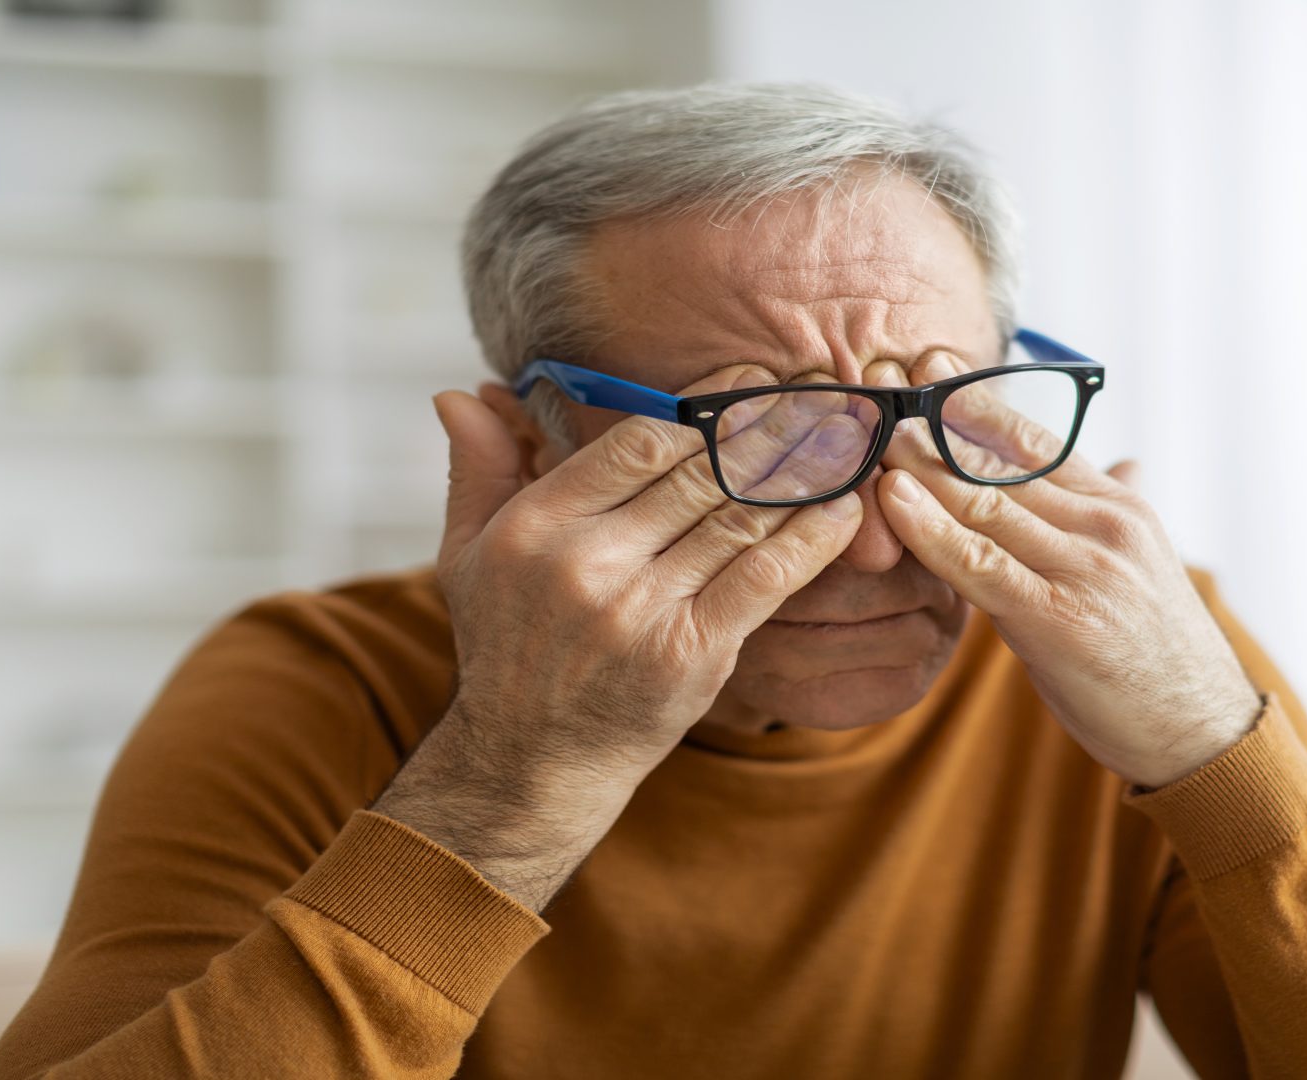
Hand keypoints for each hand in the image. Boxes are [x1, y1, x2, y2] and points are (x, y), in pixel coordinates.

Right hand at [374, 365, 865, 908]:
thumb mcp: (468, 556)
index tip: (744, 387)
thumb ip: (479, 469)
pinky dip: (812, 540)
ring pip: (740, 518)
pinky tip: (846, 509)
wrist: (533, 761)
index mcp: (538, 526)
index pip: (640, 443)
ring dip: (799, 476)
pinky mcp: (694, 653)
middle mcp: (590, 563)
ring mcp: (645, 610)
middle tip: (813, 403)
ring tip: (840, 443)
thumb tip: (460, 393)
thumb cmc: (508, 648)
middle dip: (764, 434)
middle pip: (700, 474)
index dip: (701, 413)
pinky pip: (766, 577)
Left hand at [874, 354, 1261, 788]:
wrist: (1202, 730)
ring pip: (986, 502)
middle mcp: (1104, 525)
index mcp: (1120, 505)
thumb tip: (1128, 459)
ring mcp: (1084, 570)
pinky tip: (893, 500)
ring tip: (872, 435)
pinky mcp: (1059, 620)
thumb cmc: (1161, 652)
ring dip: (921, 466)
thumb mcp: (1145, 564)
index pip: (1038, 438)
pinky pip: (981, 565)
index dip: (976, 401)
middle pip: (1003, 461)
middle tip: (879, 387)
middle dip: (935, 424)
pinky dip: (931, 529)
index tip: (930, 366)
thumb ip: (1115, 509)